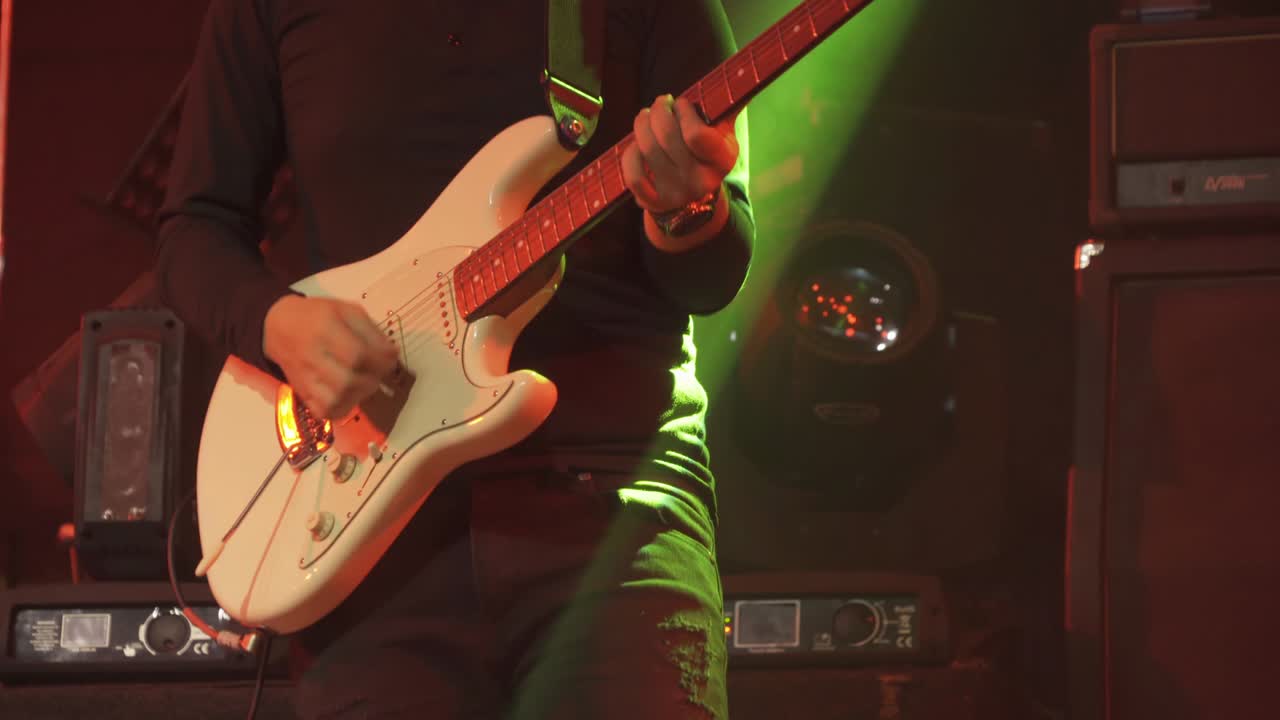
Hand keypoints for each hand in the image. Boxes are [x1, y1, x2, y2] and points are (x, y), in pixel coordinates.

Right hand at [262, 295, 399, 419]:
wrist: (279, 327)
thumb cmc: (318, 316)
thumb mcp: (347, 311)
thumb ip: (371, 331)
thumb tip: (392, 355)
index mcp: (325, 328)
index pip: (358, 354)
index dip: (381, 360)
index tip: (391, 358)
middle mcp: (312, 355)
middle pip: (349, 379)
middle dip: (373, 378)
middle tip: (378, 371)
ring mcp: (305, 377)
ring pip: (338, 399)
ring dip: (361, 394)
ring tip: (365, 381)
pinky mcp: (302, 393)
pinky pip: (326, 411)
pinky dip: (343, 407)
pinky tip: (349, 394)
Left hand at [622, 94, 738, 214]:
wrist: (696, 196)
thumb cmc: (706, 149)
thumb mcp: (722, 130)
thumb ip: (724, 105)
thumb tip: (737, 73)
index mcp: (723, 159)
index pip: (696, 135)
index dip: (683, 111)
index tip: (681, 103)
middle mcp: (702, 181)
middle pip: (667, 137)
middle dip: (658, 110)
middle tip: (660, 103)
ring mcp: (677, 193)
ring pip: (647, 150)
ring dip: (641, 124)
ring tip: (645, 116)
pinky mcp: (655, 203)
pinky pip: (634, 175)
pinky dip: (630, 155)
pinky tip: (636, 145)